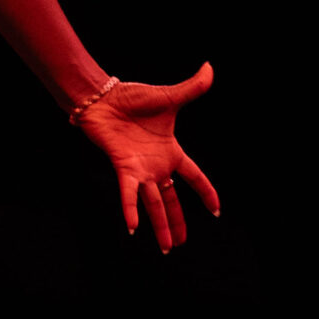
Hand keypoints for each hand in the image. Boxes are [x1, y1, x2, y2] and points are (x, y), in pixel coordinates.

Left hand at [73, 63, 219, 252]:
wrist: (102, 96)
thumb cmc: (131, 97)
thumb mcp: (169, 96)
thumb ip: (192, 87)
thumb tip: (210, 68)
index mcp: (170, 151)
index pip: (194, 177)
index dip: (205, 193)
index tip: (216, 211)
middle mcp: (155, 165)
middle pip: (170, 199)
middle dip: (177, 222)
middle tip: (179, 245)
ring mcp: (139, 168)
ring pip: (153, 203)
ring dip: (160, 226)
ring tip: (165, 249)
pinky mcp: (123, 167)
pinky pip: (129, 192)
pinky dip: (131, 209)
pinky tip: (133, 228)